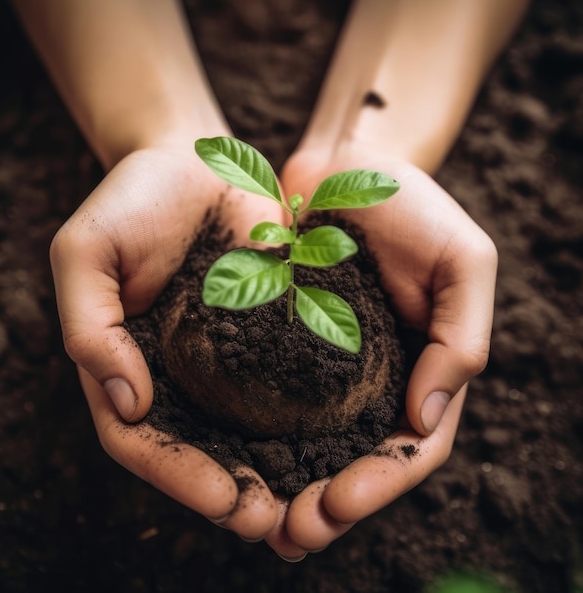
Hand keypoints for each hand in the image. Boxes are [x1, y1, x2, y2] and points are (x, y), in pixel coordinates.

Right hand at [51, 139, 285, 539]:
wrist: (195, 159)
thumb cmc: (132, 200)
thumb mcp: (87, 252)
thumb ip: (90, 327)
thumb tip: (127, 405)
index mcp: (124, 362)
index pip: (140, 438)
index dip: (176, 474)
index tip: (223, 499)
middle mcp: (174, 371)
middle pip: (196, 447)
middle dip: (229, 489)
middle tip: (270, 521)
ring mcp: (223, 355)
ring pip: (242, 428)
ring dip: (271, 469)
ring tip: (306, 502)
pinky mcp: (269, 330)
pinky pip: (286, 381)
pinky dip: (303, 418)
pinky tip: (334, 442)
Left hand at [263, 145, 496, 556]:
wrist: (344, 165)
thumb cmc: (409, 205)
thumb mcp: (463, 262)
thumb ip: (459, 339)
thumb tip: (423, 421)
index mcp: (425, 367)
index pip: (412, 445)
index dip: (381, 483)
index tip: (339, 506)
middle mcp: (377, 377)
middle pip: (359, 458)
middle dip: (332, 502)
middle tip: (293, 533)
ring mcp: (329, 365)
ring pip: (314, 443)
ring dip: (293, 486)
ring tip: (264, 522)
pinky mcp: (283, 343)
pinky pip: (272, 401)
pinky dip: (261, 439)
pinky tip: (235, 463)